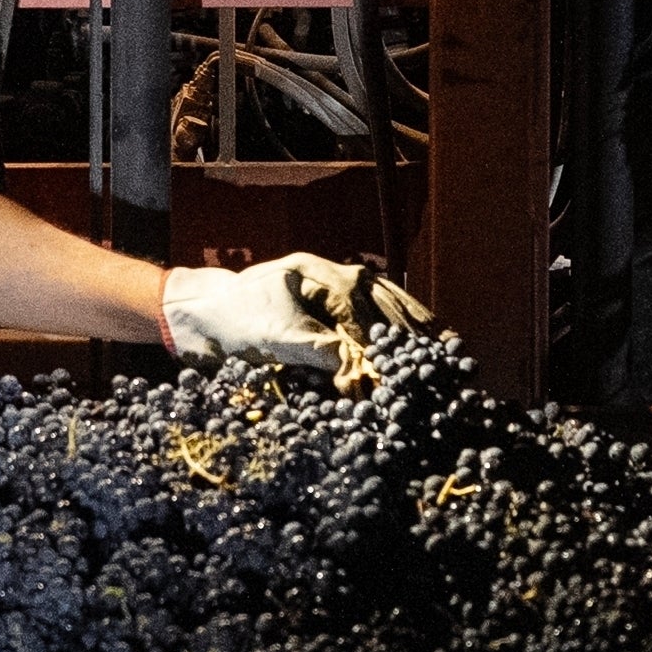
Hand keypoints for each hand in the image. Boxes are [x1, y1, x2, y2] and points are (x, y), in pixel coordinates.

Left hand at [157, 252, 433, 377]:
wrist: (199, 313)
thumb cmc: (231, 322)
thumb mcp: (270, 337)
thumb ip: (314, 349)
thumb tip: (354, 369)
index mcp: (322, 275)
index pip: (364, 315)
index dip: (384, 349)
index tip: (405, 375)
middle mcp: (336, 275)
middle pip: (387, 304)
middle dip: (418, 335)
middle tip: (452, 361)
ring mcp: (336, 286)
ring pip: (388, 304)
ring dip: (418, 329)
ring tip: (450, 350)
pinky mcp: (332, 305)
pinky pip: (376, 312)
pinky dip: (400, 328)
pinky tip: (420, 343)